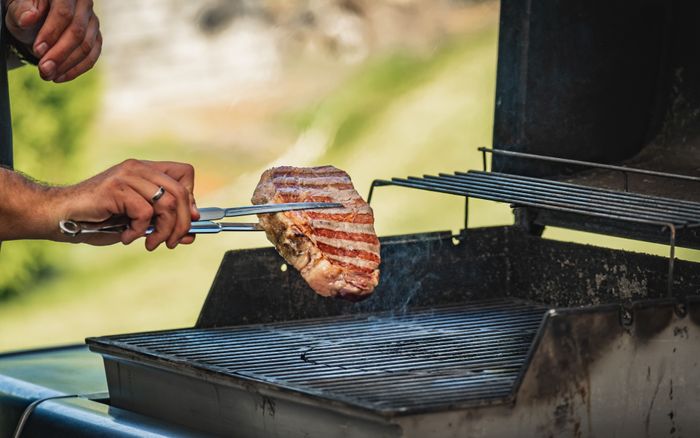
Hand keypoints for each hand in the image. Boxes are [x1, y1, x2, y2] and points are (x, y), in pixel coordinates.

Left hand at [4, 0, 101, 82]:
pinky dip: (76, 69)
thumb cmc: (25, 12)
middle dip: (60, 54)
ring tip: (48, 75)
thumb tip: (30, 17)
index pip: (64, 12)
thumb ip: (21, 10)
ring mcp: (92, 21)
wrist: (34, 21)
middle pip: (77, 31)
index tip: (38, 50)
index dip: (51, 33)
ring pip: (86, 46)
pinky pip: (92, 56)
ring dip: (67, 65)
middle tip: (44, 69)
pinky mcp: (96, 37)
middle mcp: (83, 4)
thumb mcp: (16, 8)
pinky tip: (60, 76)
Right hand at [53, 160, 198, 249]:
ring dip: (163, 231)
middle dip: (182, 223)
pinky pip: (144, 212)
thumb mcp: (137, 222)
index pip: (185, 173)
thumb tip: (191, 235)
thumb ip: (162, 223)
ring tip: (149, 243)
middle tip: (172, 242)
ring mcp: (127, 176)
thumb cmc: (98, 220)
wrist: (60, 216)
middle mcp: (138, 168)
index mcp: (146, 170)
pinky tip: (125, 236)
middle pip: (181, 192)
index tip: (189, 220)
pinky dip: (139, 231)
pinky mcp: (116, 188)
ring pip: (167, 203)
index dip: (191, 198)